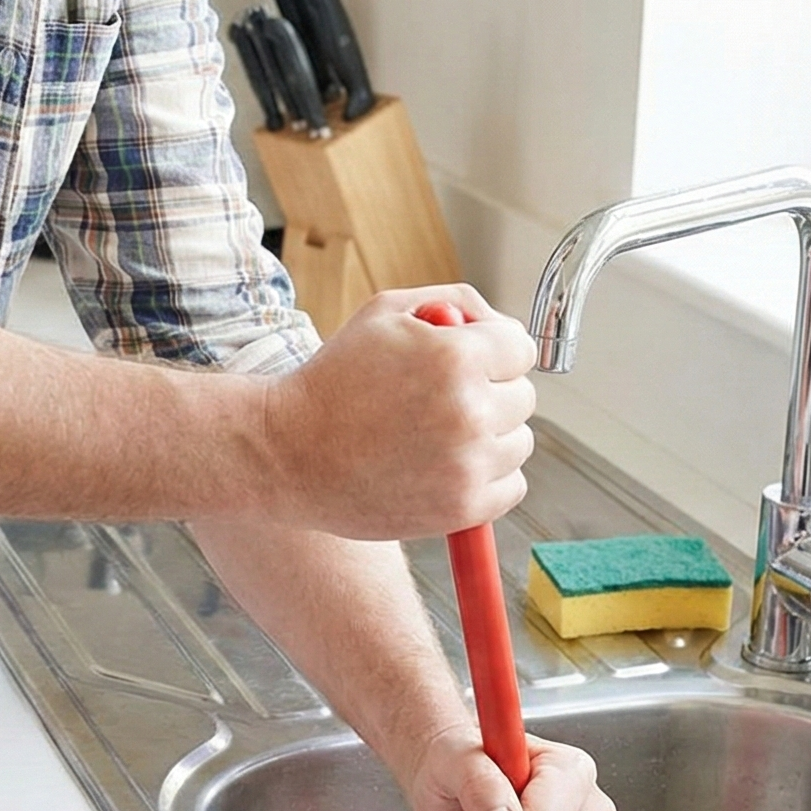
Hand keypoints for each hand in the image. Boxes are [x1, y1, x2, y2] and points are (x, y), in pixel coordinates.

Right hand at [255, 286, 537, 541]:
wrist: (286, 452)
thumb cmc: (333, 380)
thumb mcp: (386, 313)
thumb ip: (456, 302)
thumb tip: (505, 327)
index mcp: (456, 357)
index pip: (522, 349)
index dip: (493, 352)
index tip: (465, 363)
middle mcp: (469, 411)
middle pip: (523, 397)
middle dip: (490, 392)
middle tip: (439, 400)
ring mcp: (467, 465)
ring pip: (520, 443)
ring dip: (490, 437)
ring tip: (436, 435)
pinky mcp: (460, 508)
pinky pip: (511, 487)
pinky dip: (487, 478)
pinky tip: (445, 466)